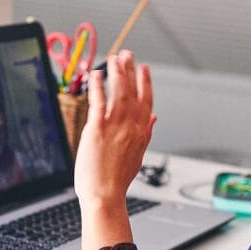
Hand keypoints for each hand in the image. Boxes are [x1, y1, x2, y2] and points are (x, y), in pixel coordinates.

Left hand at [74, 50, 156, 207]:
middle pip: (133, 92)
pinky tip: (96, 74)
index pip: (147, 101)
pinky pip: (98, 101)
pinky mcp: (97, 129)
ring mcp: (115, 127)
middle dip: (130, 70)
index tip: (144, 68)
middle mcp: (131, 127)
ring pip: (118, 92)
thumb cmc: (117, 181)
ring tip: (114, 58)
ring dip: (116, 72)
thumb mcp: (138, 155)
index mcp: (141, 133)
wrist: (104, 196)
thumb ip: (147, 133)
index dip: (146, 82)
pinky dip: (98, 86)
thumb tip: (154, 119)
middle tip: (127, 53)